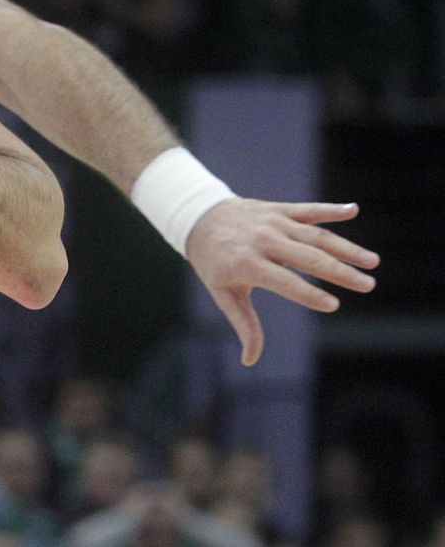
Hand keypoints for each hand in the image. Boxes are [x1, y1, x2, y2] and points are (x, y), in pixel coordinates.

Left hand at [187, 198, 378, 365]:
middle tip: (368, 285)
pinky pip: (308, 210)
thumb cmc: (213, 262)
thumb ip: (243, 324)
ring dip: (346, 247)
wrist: (198, 217)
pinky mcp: (279, 209)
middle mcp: (262, 240)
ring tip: (372, 261)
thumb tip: (250, 361)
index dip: (307, 293)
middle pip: (307, 257)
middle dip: (339, 271)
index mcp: (246, 263)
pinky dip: (331, 209)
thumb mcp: (222, 293)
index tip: (333, 305)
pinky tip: (353, 210)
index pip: (283, 281)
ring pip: (315, 235)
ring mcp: (273, 222)